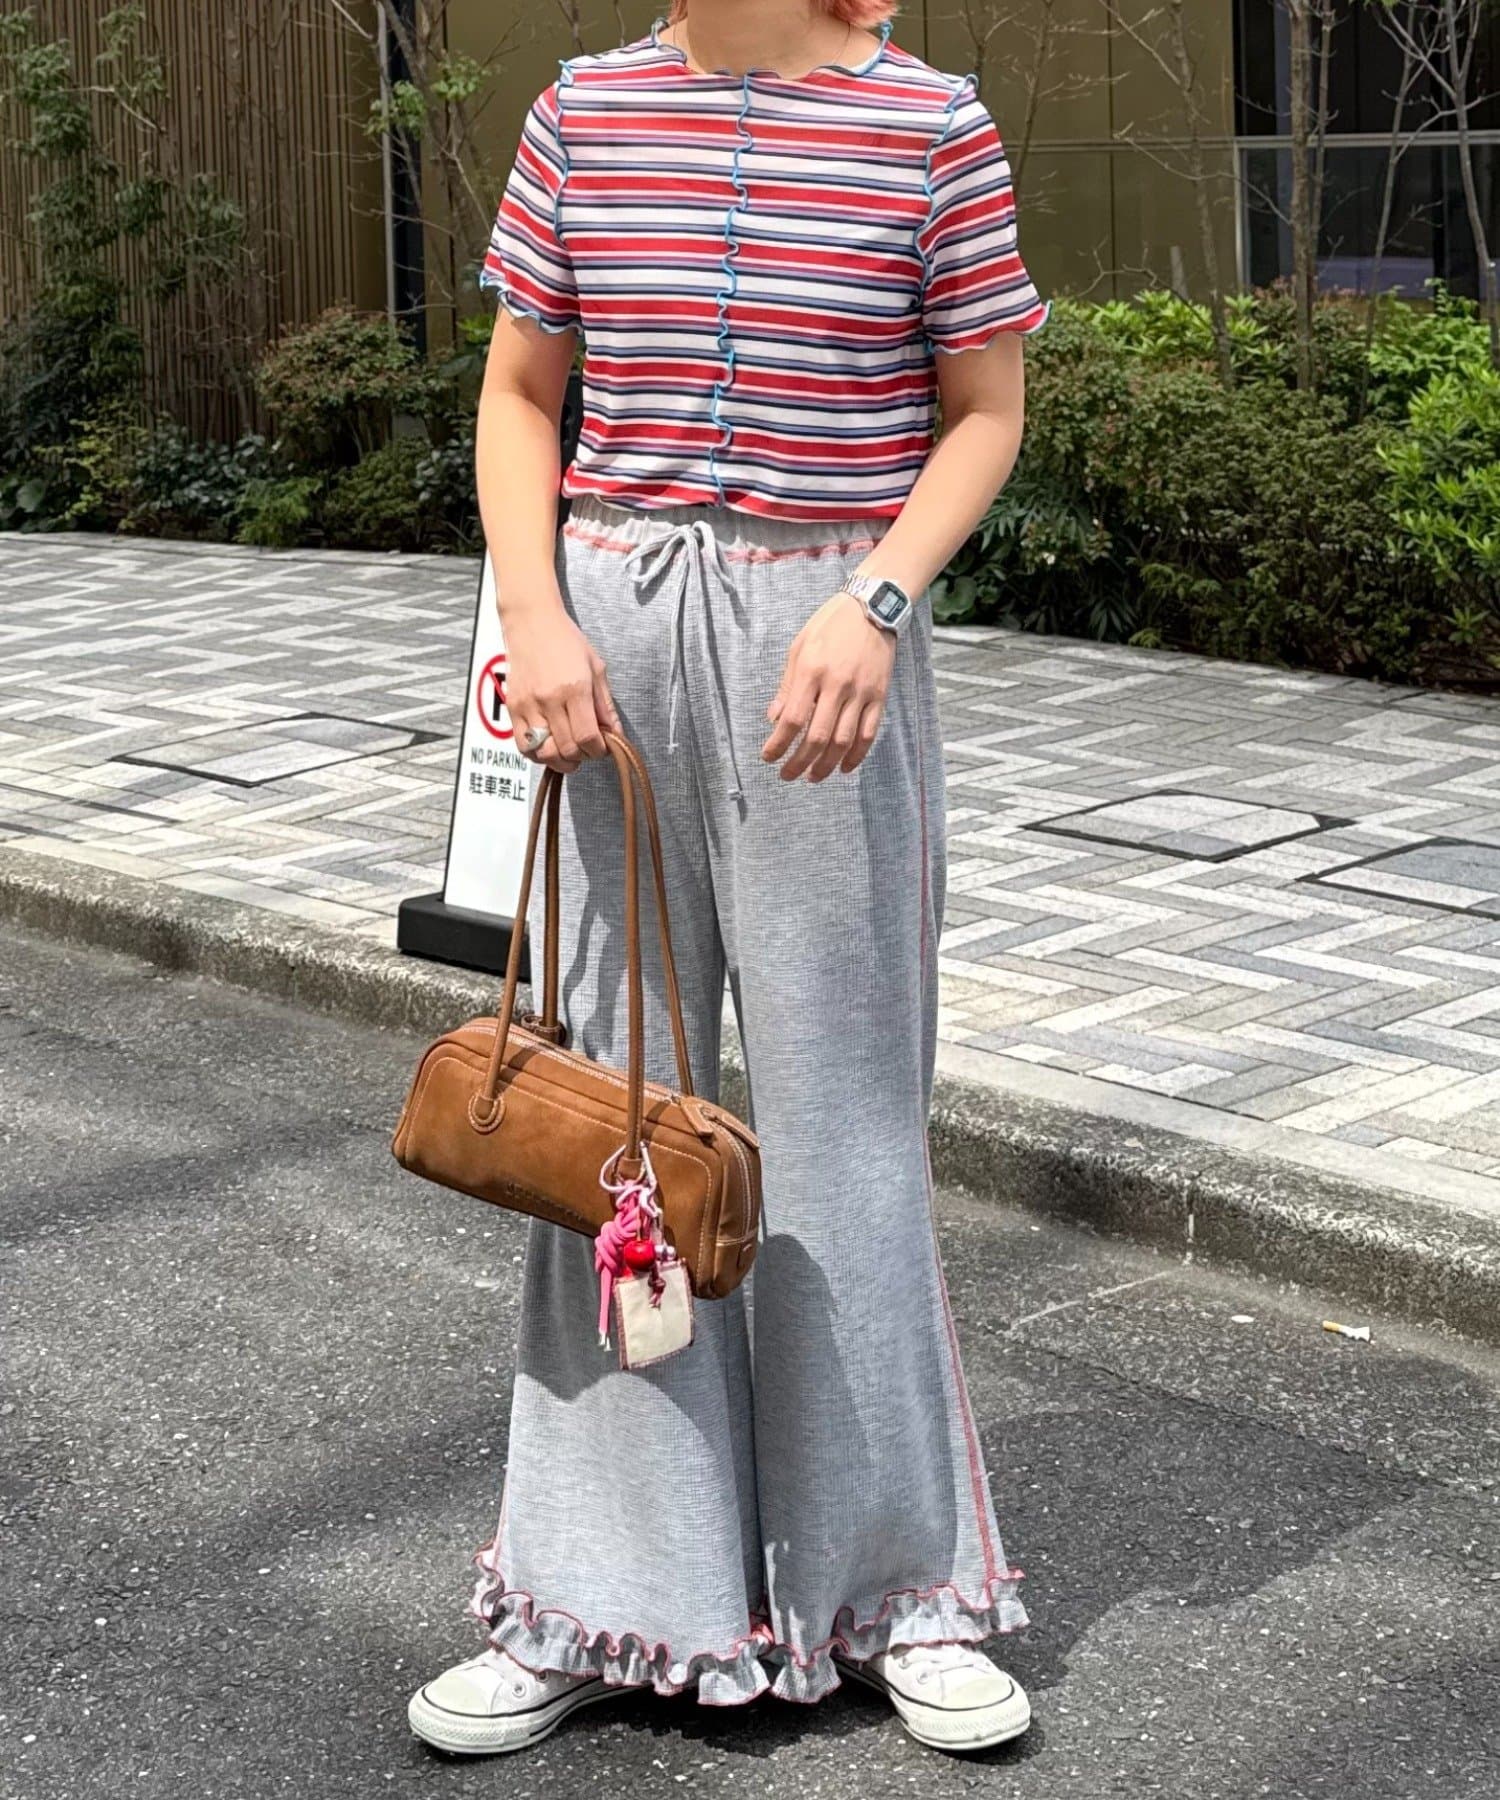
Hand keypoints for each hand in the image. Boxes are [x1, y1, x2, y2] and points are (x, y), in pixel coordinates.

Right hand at [501, 601, 619, 774]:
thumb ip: (605, 705)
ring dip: (561, 760)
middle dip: (583, 756)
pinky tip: (550, 748)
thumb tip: (615, 734)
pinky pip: (523, 745)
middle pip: (568, 749)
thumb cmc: (566, 641)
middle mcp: (549, 699)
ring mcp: (528, 705)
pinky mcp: (513, 707)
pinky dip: (538, 754)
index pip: (588, 738)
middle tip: (588, 749)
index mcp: (575, 688)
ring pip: (545, 752)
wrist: (532, 622)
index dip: (599, 751)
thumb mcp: (596, 668)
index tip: (602, 747)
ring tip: (570, 753)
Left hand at [761, 592, 895, 781]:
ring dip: (826, 765)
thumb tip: (774, 719)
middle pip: (817, 737)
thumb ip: (787, 687)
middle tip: (787, 775)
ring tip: (812, 776)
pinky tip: (843, 768)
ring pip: (843, 741)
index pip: (793, 719)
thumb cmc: (830, 625)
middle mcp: (837, 685)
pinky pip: (868, 733)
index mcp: (812, 672)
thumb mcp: (799, 648)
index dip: (778, 744)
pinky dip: (856, 756)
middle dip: (799, 762)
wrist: (872, 607)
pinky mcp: (879, 696)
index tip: (768, 757)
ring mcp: (861, 693)